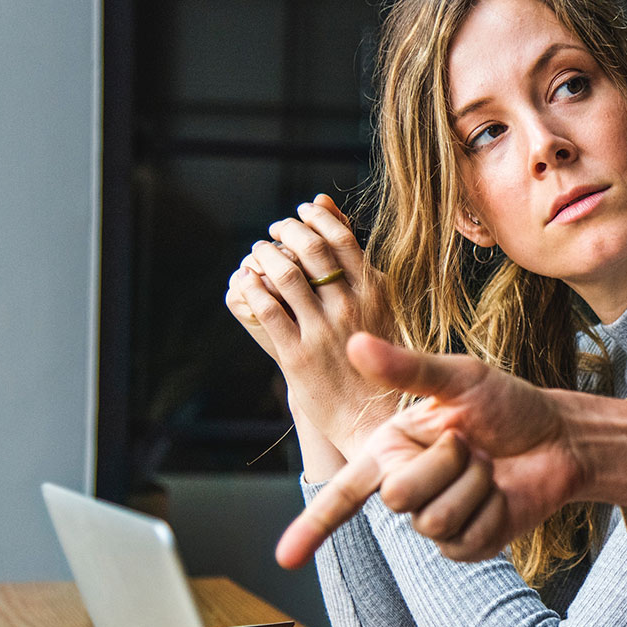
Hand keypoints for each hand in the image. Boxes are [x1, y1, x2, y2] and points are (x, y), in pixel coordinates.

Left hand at [225, 195, 398, 457]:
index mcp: (375, 293)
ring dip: (265, 256)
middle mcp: (350, 308)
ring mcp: (323, 332)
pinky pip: (267, 310)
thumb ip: (357, 265)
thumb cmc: (378, 358)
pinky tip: (247, 281)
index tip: (302, 211)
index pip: (342, 238)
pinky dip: (252, 289)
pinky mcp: (297, 356)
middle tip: (275, 229)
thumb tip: (331, 212)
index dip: (317, 218)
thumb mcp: (379, 307)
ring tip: (258, 251)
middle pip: (312, 250)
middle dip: (288, 230)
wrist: (373, 416)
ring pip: (286, 276)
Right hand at [275, 333, 589, 567]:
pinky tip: (502, 493)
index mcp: (391, 449)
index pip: (343, 492)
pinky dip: (492, 511)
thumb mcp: (460, 378)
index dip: (312, 526)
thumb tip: (354, 343)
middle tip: (471, 443)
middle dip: (445, 463)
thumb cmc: (508, 404)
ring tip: (489, 466)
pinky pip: (466, 540)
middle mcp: (406, 486)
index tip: (283, 558)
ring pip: (433, 520)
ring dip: (474, 485)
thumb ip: (408, 368)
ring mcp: (436, 520)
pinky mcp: (467, 544)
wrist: (559, 438)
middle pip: (398, 496)